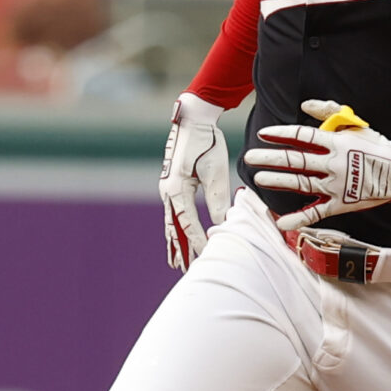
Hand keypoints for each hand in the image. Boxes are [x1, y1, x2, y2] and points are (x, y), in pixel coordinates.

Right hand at [159, 92, 233, 271]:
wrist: (193, 120)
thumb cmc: (206, 143)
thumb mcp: (216, 172)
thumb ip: (218, 199)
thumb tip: (223, 224)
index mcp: (176, 191)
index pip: (188, 225)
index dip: (197, 243)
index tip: (206, 258)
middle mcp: (167, 192)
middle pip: (174, 228)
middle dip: (181, 250)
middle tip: (185, 271)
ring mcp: (167, 189)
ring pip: (170, 223)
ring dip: (175, 242)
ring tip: (176, 262)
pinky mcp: (172, 185)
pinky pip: (173, 213)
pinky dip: (176, 228)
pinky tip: (178, 237)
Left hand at [243, 99, 390, 233]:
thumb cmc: (375, 144)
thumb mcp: (353, 123)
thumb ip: (328, 111)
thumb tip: (304, 105)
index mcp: (335, 142)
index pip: (302, 136)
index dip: (281, 134)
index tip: (263, 134)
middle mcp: (333, 163)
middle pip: (296, 160)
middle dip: (270, 158)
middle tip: (250, 157)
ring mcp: (336, 185)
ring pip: (301, 183)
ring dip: (279, 181)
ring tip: (259, 178)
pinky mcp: (341, 203)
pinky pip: (316, 212)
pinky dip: (299, 218)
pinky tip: (281, 222)